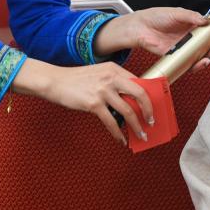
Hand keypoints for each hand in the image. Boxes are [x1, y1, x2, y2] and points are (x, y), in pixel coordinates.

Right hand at [11, 58, 152, 145]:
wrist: (55, 81)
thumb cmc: (77, 80)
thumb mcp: (99, 74)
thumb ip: (114, 82)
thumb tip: (131, 101)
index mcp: (115, 69)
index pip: (139, 82)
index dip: (149, 96)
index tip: (154, 107)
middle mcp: (111, 78)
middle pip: (140, 94)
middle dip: (149, 110)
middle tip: (152, 121)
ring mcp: (102, 91)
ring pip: (128, 111)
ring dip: (137, 126)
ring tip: (141, 135)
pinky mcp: (93, 103)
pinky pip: (111, 122)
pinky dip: (118, 133)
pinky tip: (121, 139)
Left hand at [93, 8, 209, 69]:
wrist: (139, 28)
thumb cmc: (156, 17)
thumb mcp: (176, 12)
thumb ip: (191, 16)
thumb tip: (206, 21)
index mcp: (197, 26)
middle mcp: (195, 39)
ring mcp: (189, 49)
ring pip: (208, 55)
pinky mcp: (180, 58)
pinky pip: (193, 65)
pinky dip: (200, 65)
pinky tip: (204, 61)